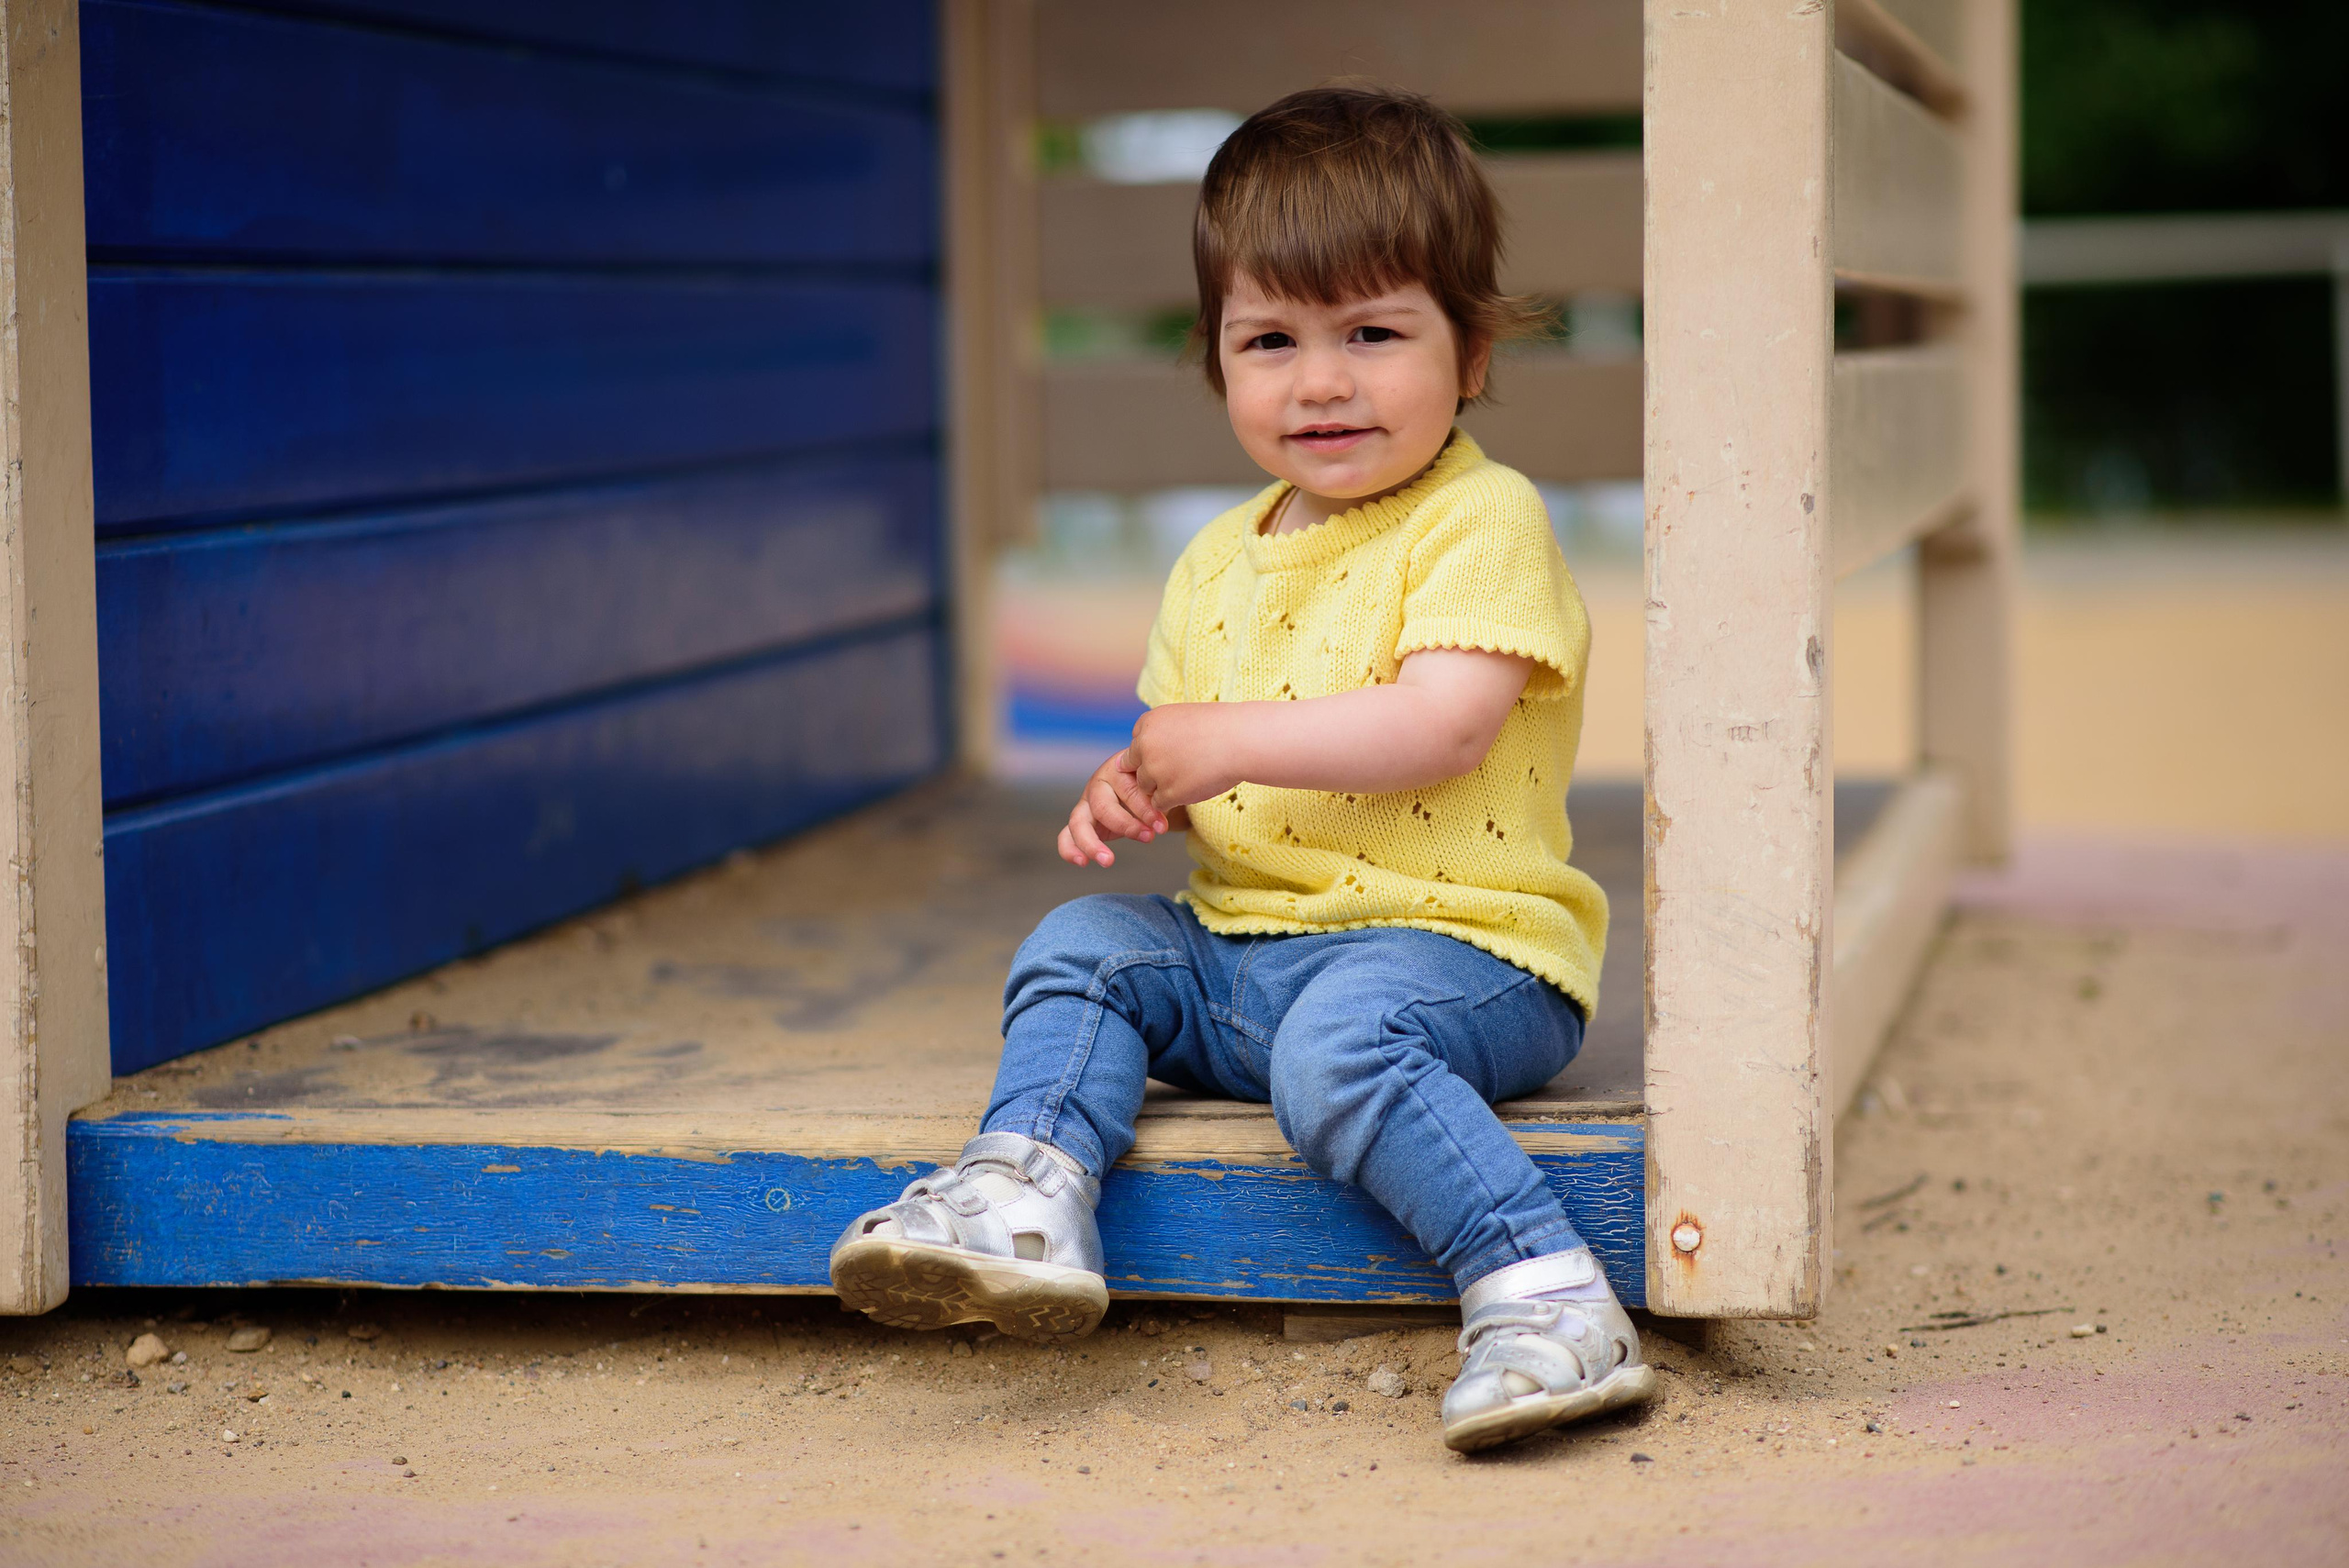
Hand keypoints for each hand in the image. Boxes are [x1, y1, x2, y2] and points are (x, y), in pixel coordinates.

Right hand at [1058, 749, 1169, 867]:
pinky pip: (1066, 836)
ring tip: (1108, 861)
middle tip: (1149, 838)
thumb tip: (1162, 812)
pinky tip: (1082, 863)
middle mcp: (1097, 786)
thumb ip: (1158, 796)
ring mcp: (1086, 804)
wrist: (1144, 786)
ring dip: (1092, 844)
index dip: (1145, 810)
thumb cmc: (1152, 786)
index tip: (1161, 826)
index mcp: (1117, 771)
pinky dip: (1069, 850)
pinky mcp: (1081, 823)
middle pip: (1102, 806)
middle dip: (1126, 826)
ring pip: (1078, 822)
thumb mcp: (1158, 788)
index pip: (1128, 790)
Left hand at [1127, 703, 1245, 813]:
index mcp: (1148, 723)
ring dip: (1164, 787)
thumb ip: (1160, 733)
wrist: (1242, 741)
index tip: (1178, 751)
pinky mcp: (1168, 792)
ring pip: (1146, 787)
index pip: (1137, 746)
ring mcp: (1155, 770)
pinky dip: (1174, 801)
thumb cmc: (1220, 727)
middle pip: (1138, 768)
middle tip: (1184, 767)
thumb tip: (1140, 756)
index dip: (1157, 752)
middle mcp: (1146, 745)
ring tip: (1191, 776)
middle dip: (1156, 771)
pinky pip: (1159, 804)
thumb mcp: (1183, 718)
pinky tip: (1193, 788)